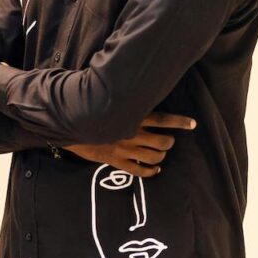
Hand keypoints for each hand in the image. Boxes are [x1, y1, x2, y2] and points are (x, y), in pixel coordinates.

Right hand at [64, 111, 196, 176]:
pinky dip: (150, 172)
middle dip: (169, 142)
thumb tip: (133, 85)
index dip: (179, 122)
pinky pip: (138, 171)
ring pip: (154, 157)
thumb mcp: (105, 98)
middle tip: (168, 140)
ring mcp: (123, 149)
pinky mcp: (114, 160)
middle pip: (162, 141)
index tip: (192, 123)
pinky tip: (155, 170)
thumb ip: (122, 98)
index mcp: (130, 116)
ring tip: (161, 153)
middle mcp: (130, 133)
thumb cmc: (86, 108)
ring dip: (161, 156)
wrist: (65, 125)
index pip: (162, 119)